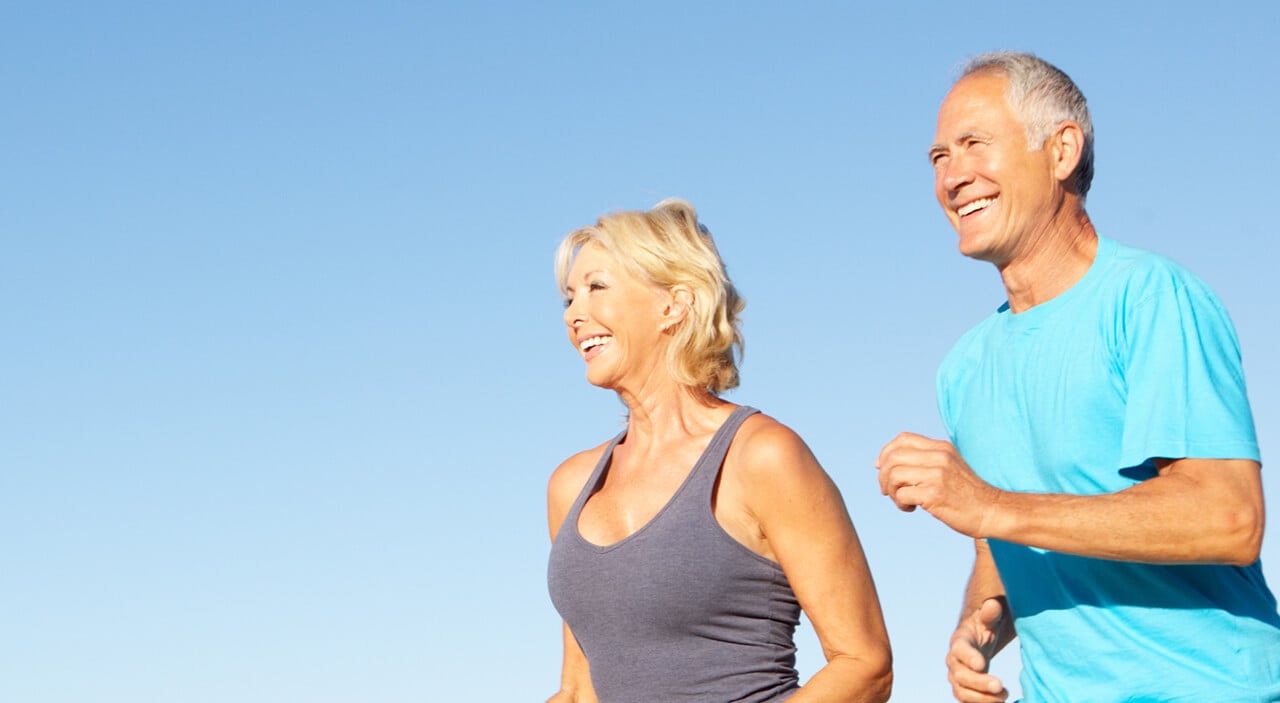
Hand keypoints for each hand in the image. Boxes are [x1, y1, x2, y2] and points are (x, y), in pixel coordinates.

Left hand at [875, 432, 999, 537]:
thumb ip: (926, 460)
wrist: (992, 511)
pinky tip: (911, 508)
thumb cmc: (967, 494)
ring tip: (902, 500)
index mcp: (941, 448)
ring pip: (893, 474)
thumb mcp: (950, 466)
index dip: (886, 452)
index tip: (881, 468)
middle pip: (893, 456)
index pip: (902, 438)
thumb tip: (884, 462)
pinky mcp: (934, 494)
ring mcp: (937, 475)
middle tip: (887, 490)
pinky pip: (901, 494)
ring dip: (891, 490)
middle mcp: (939, 457)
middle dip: (883, 475)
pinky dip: (900, 503)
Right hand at [947, 598, 1007, 701]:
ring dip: (981, 699)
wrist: (979, 639)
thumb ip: (991, 613)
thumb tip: (992, 605)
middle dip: (979, 684)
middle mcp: (954, 661)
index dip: (968, 657)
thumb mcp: (990, 616)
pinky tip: (1000, 702)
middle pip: (960, 676)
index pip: (960, 650)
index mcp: (960, 641)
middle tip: (1000, 687)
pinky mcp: (966, 689)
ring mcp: (958, 677)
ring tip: (1004, 696)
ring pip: (961, 692)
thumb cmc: (986, 625)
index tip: (982, 664)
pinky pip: (968, 701)